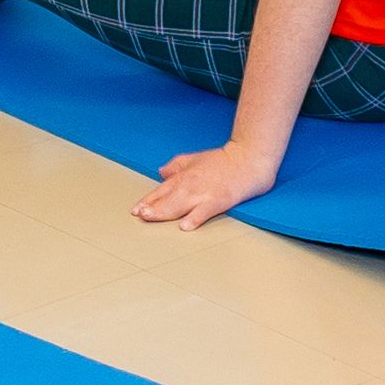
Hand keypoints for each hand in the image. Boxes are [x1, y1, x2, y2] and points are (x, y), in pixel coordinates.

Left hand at [136, 135, 285, 230]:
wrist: (248, 159)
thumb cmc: (223, 160)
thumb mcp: (194, 158)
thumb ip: (176, 166)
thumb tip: (161, 172)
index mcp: (184, 176)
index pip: (161, 191)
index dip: (148, 200)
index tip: (136, 210)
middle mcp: (190, 185)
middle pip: (166, 200)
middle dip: (151, 208)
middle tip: (140, 215)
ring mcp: (204, 193)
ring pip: (179, 205)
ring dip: (164, 212)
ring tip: (151, 218)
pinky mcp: (219, 200)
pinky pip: (204, 211)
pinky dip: (194, 218)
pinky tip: (185, 226)